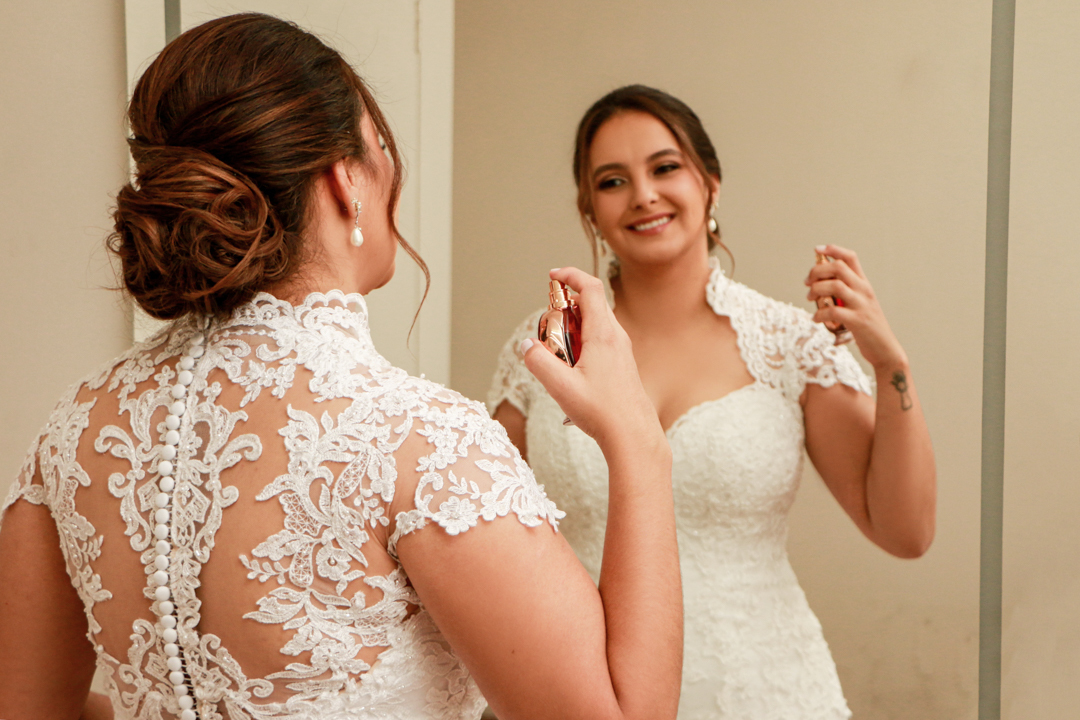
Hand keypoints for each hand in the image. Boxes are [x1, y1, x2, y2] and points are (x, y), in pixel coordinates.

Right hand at [521, 267, 663, 452]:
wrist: (633, 436)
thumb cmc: (602, 412)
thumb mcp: (561, 388)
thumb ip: (539, 362)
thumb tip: (526, 345)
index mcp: (603, 335)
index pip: (590, 288)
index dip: (570, 275)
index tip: (552, 275)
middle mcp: (616, 337)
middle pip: (593, 303)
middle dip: (567, 304)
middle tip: (547, 322)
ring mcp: (622, 350)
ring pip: (597, 323)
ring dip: (574, 325)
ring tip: (557, 351)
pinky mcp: (623, 364)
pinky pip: (601, 340)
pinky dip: (583, 341)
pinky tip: (573, 369)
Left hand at [805, 244, 907, 370]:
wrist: (885, 349)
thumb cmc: (867, 327)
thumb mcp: (859, 304)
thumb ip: (844, 292)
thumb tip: (820, 283)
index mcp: (864, 284)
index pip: (851, 258)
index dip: (834, 250)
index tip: (818, 249)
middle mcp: (864, 291)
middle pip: (839, 268)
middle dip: (817, 271)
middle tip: (807, 283)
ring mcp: (862, 305)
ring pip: (835, 285)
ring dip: (816, 290)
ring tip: (809, 298)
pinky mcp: (858, 321)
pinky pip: (834, 311)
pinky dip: (819, 313)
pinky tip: (815, 318)